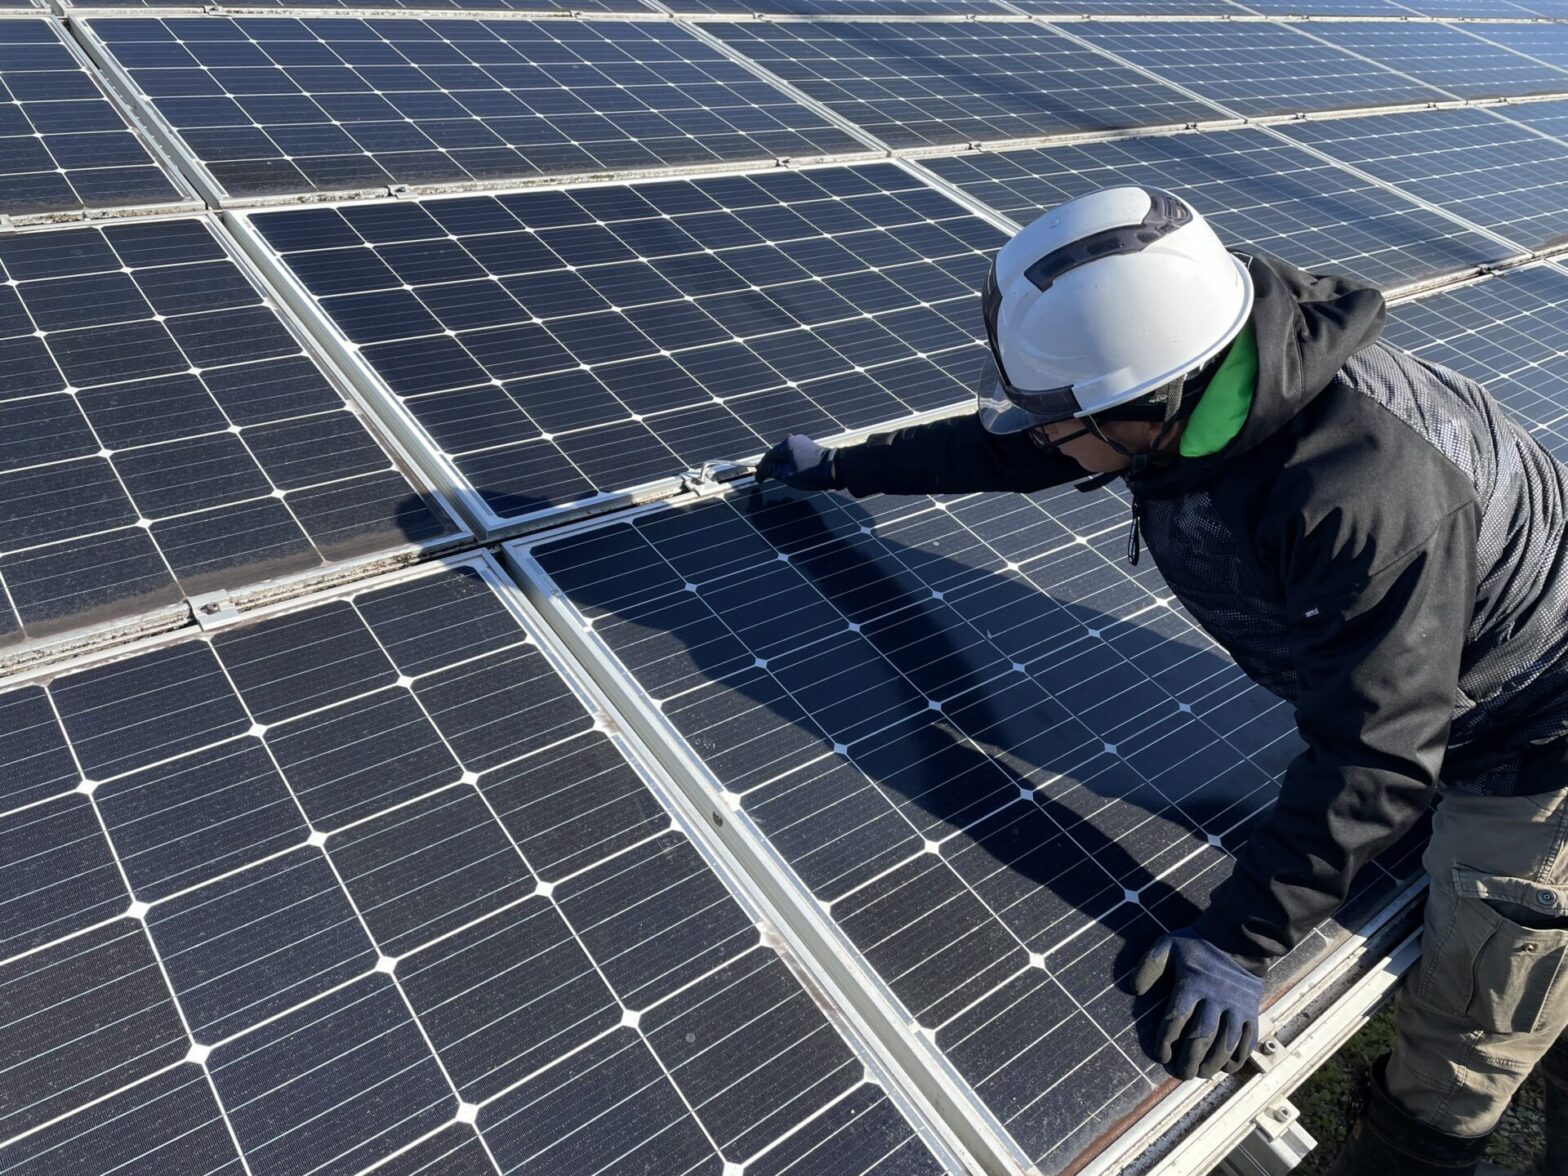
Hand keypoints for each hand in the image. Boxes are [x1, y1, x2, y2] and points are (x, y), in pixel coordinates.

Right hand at [754, 435, 842, 490]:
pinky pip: (795, 455)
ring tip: (781, 477)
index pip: (768, 457)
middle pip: (777, 454)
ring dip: (782, 465)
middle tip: (768, 479)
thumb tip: (762, 469)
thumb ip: (772, 471)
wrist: (836, 469)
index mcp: (786, 444)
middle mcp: (794, 439)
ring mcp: (803, 442)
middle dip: (772, 467)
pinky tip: (793, 472)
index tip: (759, 480)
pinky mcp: (811, 447)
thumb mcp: (787, 475)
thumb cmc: (810, 473)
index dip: (762, 470)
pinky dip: (791, 463)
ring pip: (786, 455)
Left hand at [1132, 929, 1261, 1079]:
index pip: (1176, 1018)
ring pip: (1227, 1042)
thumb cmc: (1195, 946)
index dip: (1167, 1041)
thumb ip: (1149, 966)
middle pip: (1202, 1036)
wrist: (1235, 940)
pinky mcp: (1252, 1011)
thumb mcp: (1167, 946)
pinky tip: (1226, 1067)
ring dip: (1214, 1062)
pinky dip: (1238, 1057)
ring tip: (1201, 1074)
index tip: (1161, 1056)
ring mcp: (1236, 1006)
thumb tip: (1133, 989)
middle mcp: (1216, 997)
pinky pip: (1248, 1039)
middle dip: (1190, 1059)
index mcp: (1192, 983)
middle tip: (1181, 1073)